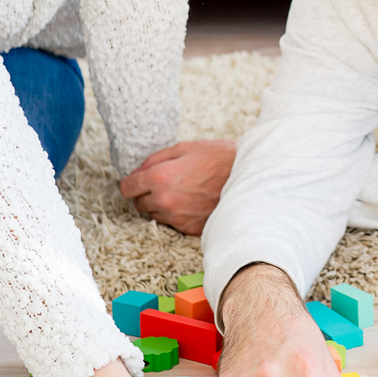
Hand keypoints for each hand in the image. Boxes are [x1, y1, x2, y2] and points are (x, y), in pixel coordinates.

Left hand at [119, 140, 236, 234]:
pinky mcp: (190, 228)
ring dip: (161, 205)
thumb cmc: (219, 158)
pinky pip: (173, 223)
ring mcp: (178, 217)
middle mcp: (165, 200)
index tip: (136, 181)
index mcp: (160, 177)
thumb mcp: (185, 148)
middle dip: (145, 194)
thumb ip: (155, 159)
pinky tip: (191, 202)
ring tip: (181, 192)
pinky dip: (177, 214)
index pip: (128, 188)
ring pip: (155, 215)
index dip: (130, 183)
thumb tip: (137, 172)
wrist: (250, 178)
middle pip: (138, 204)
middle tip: (162, 184)